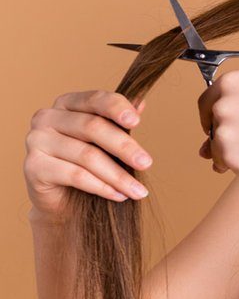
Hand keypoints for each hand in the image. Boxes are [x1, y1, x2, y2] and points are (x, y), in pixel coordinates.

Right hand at [23, 90, 151, 224]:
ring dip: (118, 175)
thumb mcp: (107, 140)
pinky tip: (119, 195)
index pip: (95, 99)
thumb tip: (142, 103)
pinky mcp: (33, 166)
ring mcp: (36, 140)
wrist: (62, 199)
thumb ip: (121, 121)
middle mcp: (47, 117)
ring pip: (87, 155)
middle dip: (124, 147)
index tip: (137, 123)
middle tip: (146, 164)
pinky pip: (75, 175)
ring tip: (138, 190)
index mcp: (67, 103)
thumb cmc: (87, 162)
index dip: (117, 108)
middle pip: (93, 127)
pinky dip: (101, 187)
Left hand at [197, 32, 238, 178]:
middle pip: (212, 124)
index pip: (208, 101)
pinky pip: (223, 164)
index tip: (235, 122)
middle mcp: (223, 103)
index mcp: (234, 81)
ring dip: (233, 151)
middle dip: (227, 133)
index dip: (219, 114)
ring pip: (216, 147)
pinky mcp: (231, 157)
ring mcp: (225, 131)